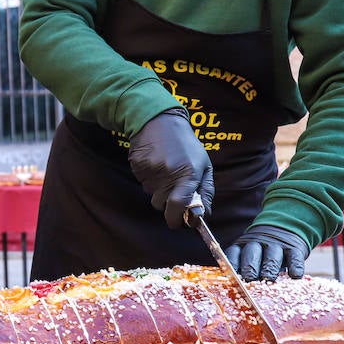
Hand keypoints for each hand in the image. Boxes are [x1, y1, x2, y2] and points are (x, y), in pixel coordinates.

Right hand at [128, 108, 214, 229]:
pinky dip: (148, 178)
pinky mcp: (138, 167)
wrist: (159, 121)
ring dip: (158, 189)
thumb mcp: (203, 165)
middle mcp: (169, 174)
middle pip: (161, 205)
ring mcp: (151, 171)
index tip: (178, 222)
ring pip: (151, 194)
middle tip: (172, 188)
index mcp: (188, 175)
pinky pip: (142, 182)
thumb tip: (203, 215)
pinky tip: (155, 164)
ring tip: (164, 170)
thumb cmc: (185, 145)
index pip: (179, 205)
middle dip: (167, 203)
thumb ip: (205, 191)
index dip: (177, 219)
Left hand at [225, 226, 309, 280]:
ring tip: (269, 278)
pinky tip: (295, 276)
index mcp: (243, 245)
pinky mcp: (294, 248)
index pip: (234, 254)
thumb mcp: (250, 254)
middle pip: (252, 255)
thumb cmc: (263, 250)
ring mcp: (276, 245)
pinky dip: (295, 267)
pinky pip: (294, 257)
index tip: (232, 279)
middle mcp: (258, 243)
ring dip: (270, 268)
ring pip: (271, 256)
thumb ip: (243, 267)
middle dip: (250, 269)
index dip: (233, 266)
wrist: (286, 228)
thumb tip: (238, 289)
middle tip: (250, 280)